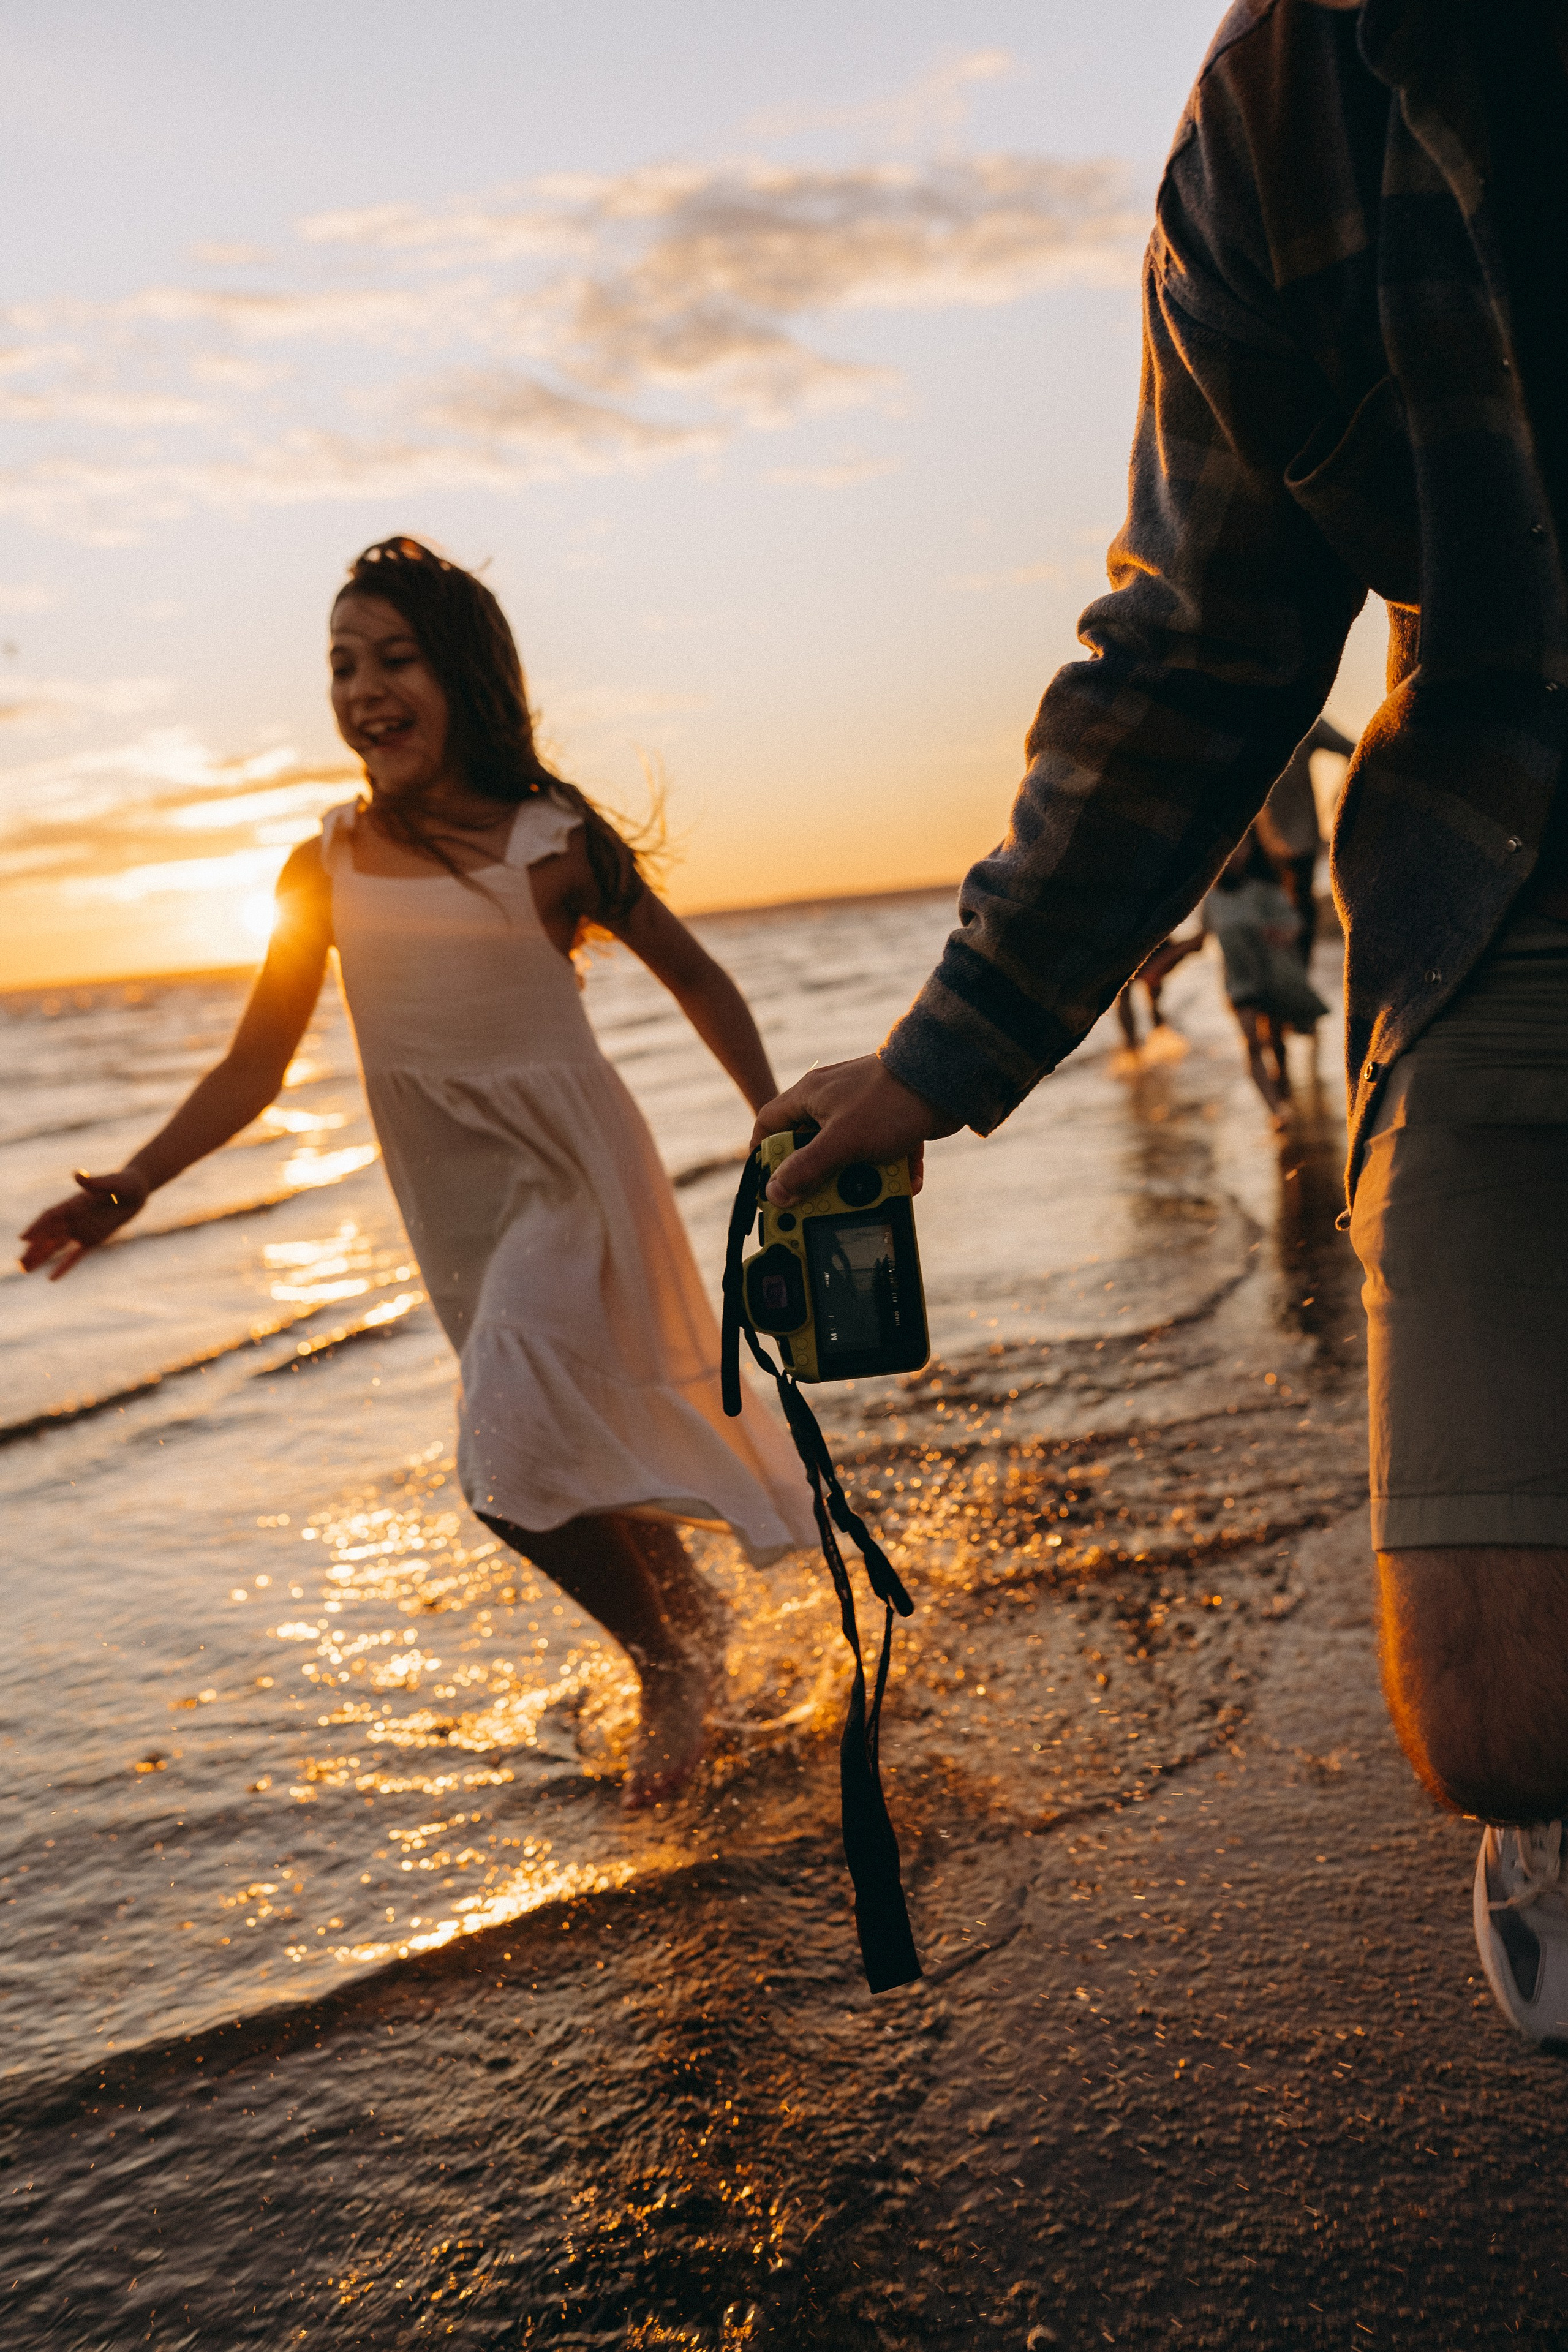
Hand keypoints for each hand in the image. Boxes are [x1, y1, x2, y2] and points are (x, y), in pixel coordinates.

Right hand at [19, 1167, 149, 1279]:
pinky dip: (64, 1266)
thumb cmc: (127, 1182)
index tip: (23, 1238)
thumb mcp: (115, 1182)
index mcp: (75, 1203)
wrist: (138, 1191)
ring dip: (41, 1257)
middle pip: (49, 1234)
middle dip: (34, 1249)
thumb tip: (77, 1175)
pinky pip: (76, 1255)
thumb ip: (96, 1181)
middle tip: (19, 1264)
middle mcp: (74, 1217)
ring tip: (24, 1270)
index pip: (51, 1216)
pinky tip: (51, 1278)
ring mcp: (82, 1229)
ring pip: (56, 1246)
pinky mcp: (94, 1239)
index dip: (37, 1227)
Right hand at [749, 1055, 959, 1204]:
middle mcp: (832, 1101)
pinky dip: (889, 1171)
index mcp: (809, 1096)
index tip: (769, 1184)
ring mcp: (863, 1110)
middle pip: (809, 1147)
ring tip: (870, 1193)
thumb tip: (775, 1193)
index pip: (769, 1124)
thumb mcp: (841, 1142)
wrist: (946, 1079)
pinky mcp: (891, 1120)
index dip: (764, 1156)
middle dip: (819, 1177)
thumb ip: (806, 1169)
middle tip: (822, 1201)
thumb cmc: (889, 1102)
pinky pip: (882, 1153)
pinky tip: (903, 1185)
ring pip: (848, 1154)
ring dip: (859, 1179)